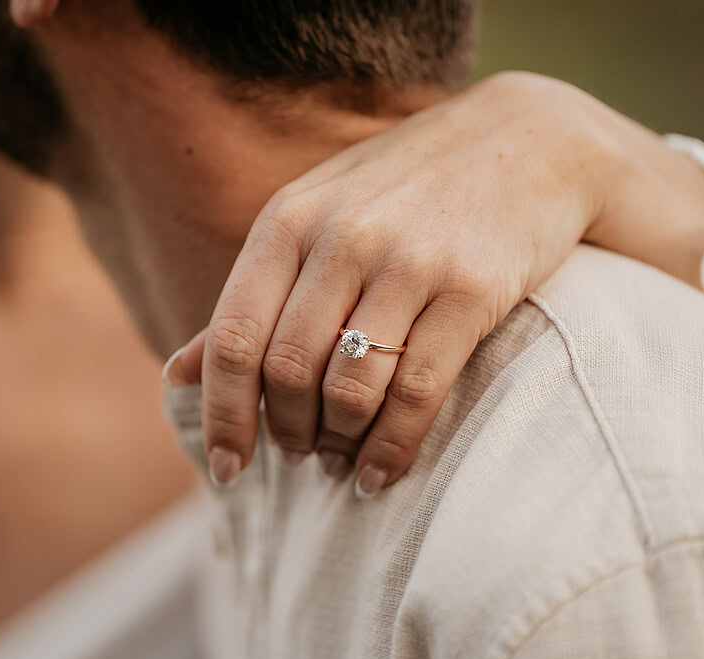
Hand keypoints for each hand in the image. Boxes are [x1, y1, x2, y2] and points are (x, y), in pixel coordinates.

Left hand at [168, 71, 703, 494]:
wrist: (527, 141)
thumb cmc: (403, 191)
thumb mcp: (314, 219)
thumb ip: (250, 295)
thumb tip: (176, 371)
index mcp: (288, 219)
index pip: (233, 337)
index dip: (221, 414)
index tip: (226, 468)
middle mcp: (342, 236)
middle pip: (289, 369)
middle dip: (285, 432)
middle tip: (296, 457)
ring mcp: (410, 260)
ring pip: (350, 387)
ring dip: (336, 444)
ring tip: (336, 462)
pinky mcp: (474, 286)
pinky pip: (418, 391)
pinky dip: (393, 448)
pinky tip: (381, 472)